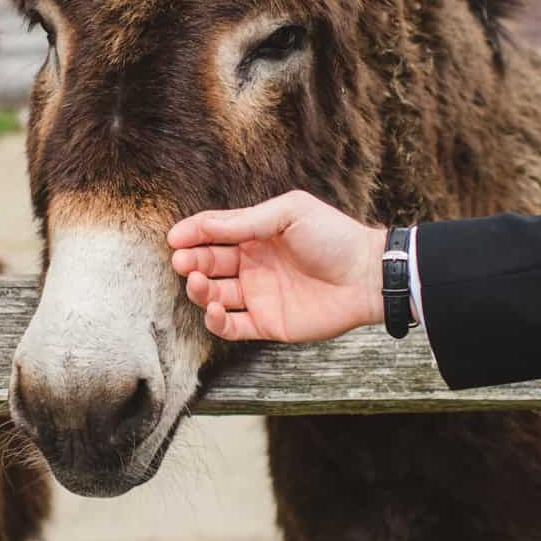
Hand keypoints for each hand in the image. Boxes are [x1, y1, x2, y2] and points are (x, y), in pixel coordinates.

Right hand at [168, 190, 387, 342]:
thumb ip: (247, 221)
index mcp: (257, 235)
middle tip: (182, 262)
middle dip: (191, 261)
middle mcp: (253, 265)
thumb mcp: (289, 213)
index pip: (214, 233)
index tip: (175, 238)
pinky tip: (214, 309)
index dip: (193, 234)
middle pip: (209, 263)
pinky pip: (232, 327)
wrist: (366, 276)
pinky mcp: (267, 324)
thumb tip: (203, 224)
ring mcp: (259, 295)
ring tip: (196, 282)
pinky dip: (216, 321)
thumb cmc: (333, 237)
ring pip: (214, 295)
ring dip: (199, 290)